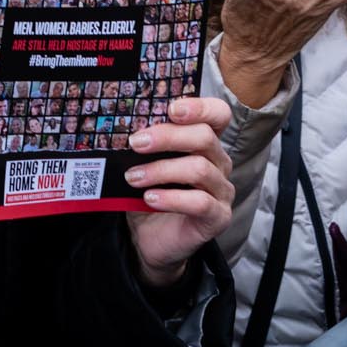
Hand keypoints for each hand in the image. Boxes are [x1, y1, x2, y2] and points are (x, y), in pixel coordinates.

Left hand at [124, 95, 236, 287]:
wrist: (148, 239)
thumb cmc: (148, 194)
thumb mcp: (144, 165)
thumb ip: (144, 145)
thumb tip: (124, 127)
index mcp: (205, 143)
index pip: (218, 114)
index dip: (200, 107)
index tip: (171, 109)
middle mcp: (219, 163)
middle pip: (204, 138)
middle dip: (168, 136)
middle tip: (136, 143)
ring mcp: (222, 191)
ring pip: (200, 169)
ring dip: (161, 170)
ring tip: (133, 177)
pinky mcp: (219, 217)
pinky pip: (200, 203)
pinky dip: (171, 198)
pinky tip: (150, 199)